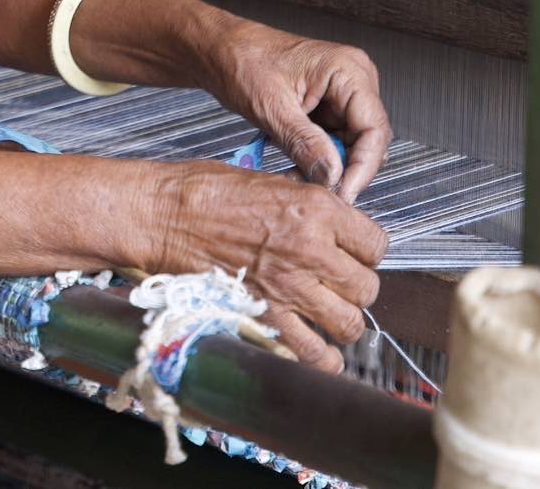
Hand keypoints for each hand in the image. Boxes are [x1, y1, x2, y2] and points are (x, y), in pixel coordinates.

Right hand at [142, 160, 387, 372]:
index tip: (352, 255)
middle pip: (367, 288)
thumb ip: (308, 205)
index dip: (365, 252)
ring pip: (349, 324)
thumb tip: (334, 224)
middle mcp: (311, 249)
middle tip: (336, 286)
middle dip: (355, 289)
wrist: (162, 215)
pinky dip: (322, 359)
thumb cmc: (203, 192)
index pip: (376, 245)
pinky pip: (315, 353)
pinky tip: (318, 350)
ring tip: (327, 317)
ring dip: (341, 323)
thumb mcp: (268, 181)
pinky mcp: (266, 315)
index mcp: (316, 209)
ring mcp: (290, 287)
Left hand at [202, 22, 390, 201]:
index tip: (344, 193)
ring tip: (297, 176)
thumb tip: (332, 175)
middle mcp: (352, 80)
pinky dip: (316, 157)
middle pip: (366, 139)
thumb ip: (304, 143)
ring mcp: (340, 93)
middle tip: (318, 190)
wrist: (218, 50)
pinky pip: (332, 140)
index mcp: (348, 70)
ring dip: (327, 166)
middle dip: (342, 169)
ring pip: (349, 144)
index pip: (374, 129)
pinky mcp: (327, 106)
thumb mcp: (271, 107)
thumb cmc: (240, 60)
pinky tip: (295, 165)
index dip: (363, 167)